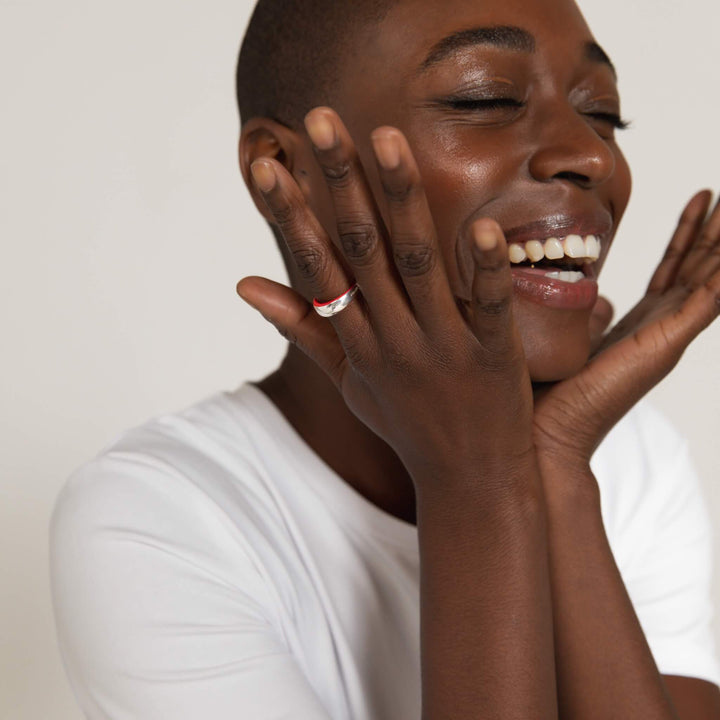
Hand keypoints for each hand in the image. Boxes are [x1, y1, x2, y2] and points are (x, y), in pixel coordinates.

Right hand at [237, 107, 534, 488]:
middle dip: (339, 183)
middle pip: (361, 249)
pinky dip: (483, 269)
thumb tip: (245, 284)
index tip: (268, 164)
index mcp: (359, 340)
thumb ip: (303, 330)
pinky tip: (484, 225)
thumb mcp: (349, 381)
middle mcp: (393, 337)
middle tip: (322, 120)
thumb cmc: (409, 427)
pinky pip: (487, 307)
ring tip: (388, 141)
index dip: (289, 215)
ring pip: (418, 264)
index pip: (317, 266)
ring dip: (402, 202)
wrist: (470, 483)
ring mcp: (442, 348)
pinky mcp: (493, 359)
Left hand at [533, 190, 719, 469]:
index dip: (688, 233)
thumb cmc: (550, 392)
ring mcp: (667, 337)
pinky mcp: (665, 345)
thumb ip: (589, 318)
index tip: (703, 196)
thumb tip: (598, 302)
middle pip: (700, 266)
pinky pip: (708, 300)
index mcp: (641, 325)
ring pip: (712, 278)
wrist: (543, 433)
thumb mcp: (571, 338)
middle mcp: (660, 328)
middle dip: (719, 228)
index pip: (673, 268)